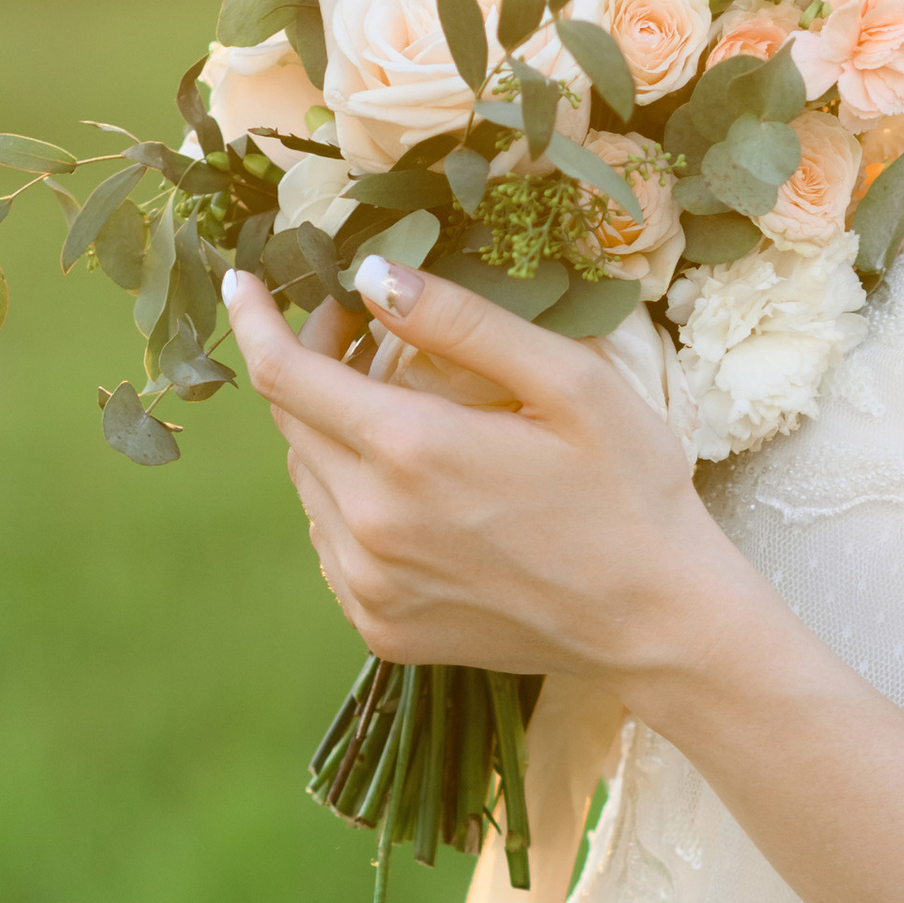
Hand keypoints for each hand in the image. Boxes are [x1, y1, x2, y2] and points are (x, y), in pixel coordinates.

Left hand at [229, 259, 736, 689]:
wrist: (658, 624)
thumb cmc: (629, 490)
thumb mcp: (568, 382)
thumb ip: (462, 321)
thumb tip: (370, 275)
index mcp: (411, 450)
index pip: (285, 374)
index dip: (256, 320)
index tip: (245, 281)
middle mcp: (370, 523)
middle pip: (292, 423)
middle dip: (311, 364)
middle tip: (364, 331)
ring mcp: (370, 585)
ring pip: (308, 483)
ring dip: (334, 435)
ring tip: (401, 412)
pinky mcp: (381, 627)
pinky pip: (332, 544)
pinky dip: (350, 502)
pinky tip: (412, 491)